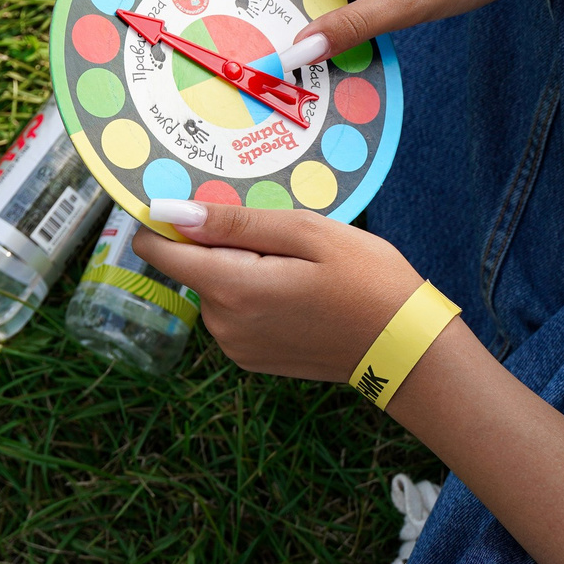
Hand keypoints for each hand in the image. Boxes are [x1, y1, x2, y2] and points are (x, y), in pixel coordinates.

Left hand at [131, 198, 426, 381]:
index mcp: (231, 287)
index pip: (160, 249)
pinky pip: (235, 312)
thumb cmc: (366, 279)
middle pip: (195, 265)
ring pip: (216, 287)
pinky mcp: (250, 359)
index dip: (169, 220)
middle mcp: (222, 323)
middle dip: (227, 244)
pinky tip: (299, 293)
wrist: (404, 347)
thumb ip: (234, 222)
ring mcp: (235, 346)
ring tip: (300, 268)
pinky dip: (256, 295)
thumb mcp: (306, 232)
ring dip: (244, 269)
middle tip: (286, 241)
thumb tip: (171, 213)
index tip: (203, 205)